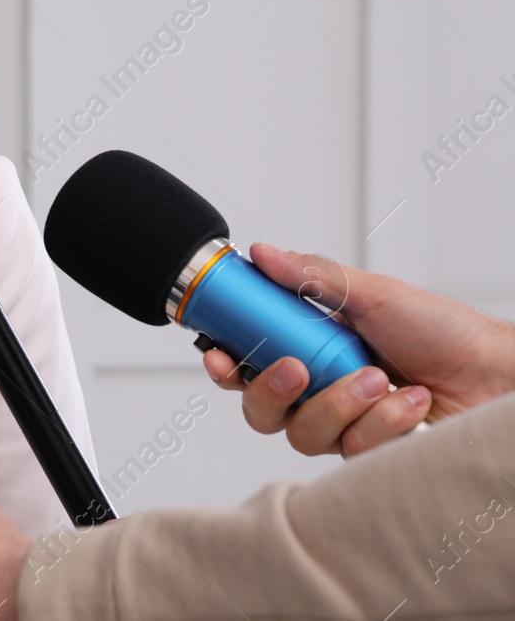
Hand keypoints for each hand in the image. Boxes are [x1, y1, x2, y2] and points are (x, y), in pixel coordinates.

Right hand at [203, 242, 514, 457]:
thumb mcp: (373, 293)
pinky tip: (410, 402)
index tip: (219, 354)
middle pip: (260, 410)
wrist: (495, 374)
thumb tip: (266, 254)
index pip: (248, 361)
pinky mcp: (371, 451)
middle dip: (271, 391)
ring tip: (379, 379)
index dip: (224, 363)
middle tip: (298, 369)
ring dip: (340, 404)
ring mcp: (344, 423)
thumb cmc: (443, 331)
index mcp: (309, 347)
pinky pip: (351, 448)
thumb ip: (314, 277)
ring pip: (303, 433)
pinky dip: (383, 422)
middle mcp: (319, 388)